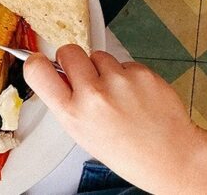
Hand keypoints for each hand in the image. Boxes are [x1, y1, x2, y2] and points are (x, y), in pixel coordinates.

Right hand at [23, 46, 202, 192]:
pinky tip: (135, 95)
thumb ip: (67, 102)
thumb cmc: (127, 150)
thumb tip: (57, 73)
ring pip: (99, 55)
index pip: (38, 70)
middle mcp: (94, 95)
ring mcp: (119, 81)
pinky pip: (124, 63)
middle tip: (85, 76)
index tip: (40, 61)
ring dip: (104, 69)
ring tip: (117, 94)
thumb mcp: (83, 134)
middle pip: (68, 51)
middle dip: (73, 60)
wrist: (170, 155)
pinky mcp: (142, 73)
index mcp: (73, 114)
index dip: (36, 62)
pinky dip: (127, 75)